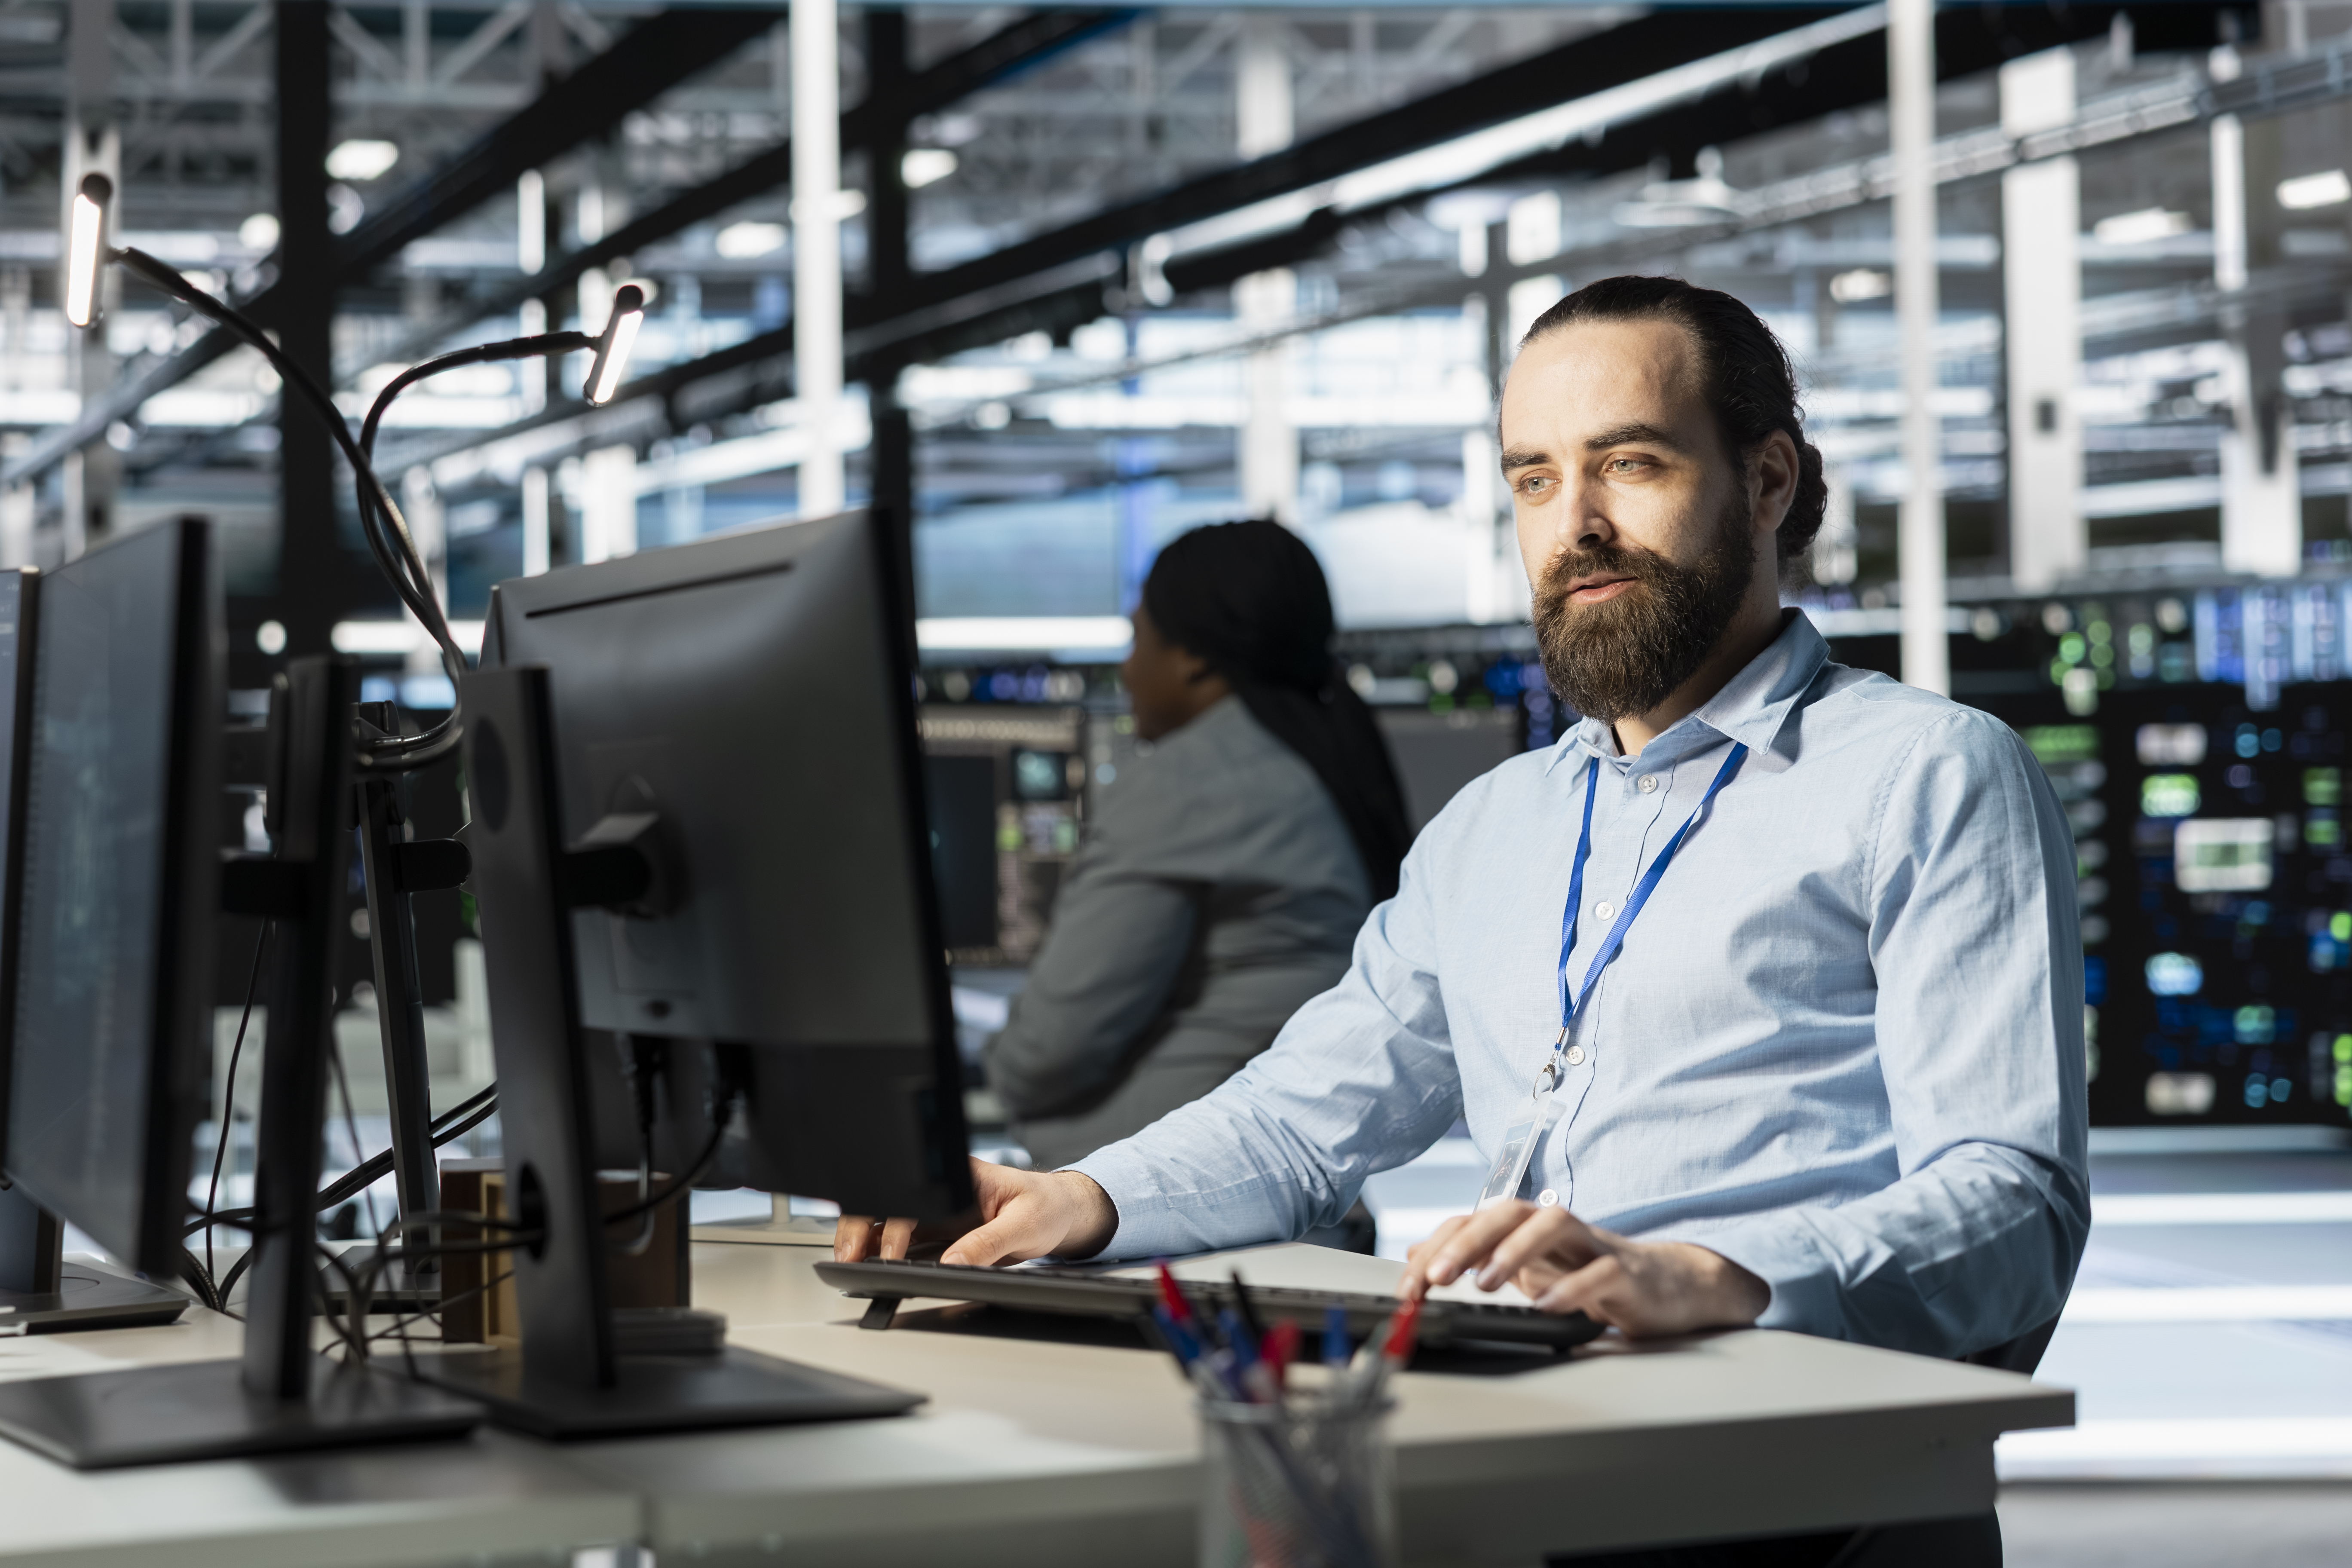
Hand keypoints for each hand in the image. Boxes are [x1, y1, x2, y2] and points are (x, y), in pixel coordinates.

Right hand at [832, 1157, 1118, 1267]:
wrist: (1061, 1213)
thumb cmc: (1047, 1207)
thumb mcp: (1024, 1225)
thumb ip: (988, 1244)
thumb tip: (952, 1264)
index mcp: (961, 1174)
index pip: (914, 1193)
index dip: (894, 1222)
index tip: (888, 1252)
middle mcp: (943, 1189)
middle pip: (889, 1202)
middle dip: (863, 1227)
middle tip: (849, 1258)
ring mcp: (938, 1209)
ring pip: (888, 1220)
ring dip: (866, 1240)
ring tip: (850, 1265)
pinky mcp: (940, 1229)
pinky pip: (904, 1239)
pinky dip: (883, 1252)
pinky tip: (872, 1265)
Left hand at [1402, 1201, 1767, 1338]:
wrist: (1669, 1287)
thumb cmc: (1593, 1276)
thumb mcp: (1528, 1270)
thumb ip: (1476, 1259)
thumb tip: (1416, 1255)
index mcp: (1529, 1228)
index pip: (1476, 1220)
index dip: (1439, 1246)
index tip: (1411, 1284)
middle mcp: (1558, 1229)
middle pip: (1509, 1210)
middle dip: (1467, 1240)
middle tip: (1436, 1276)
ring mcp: (1594, 1246)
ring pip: (1554, 1223)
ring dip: (1514, 1250)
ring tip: (1485, 1284)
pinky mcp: (1628, 1275)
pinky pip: (1601, 1272)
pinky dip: (1573, 1287)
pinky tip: (1546, 1307)